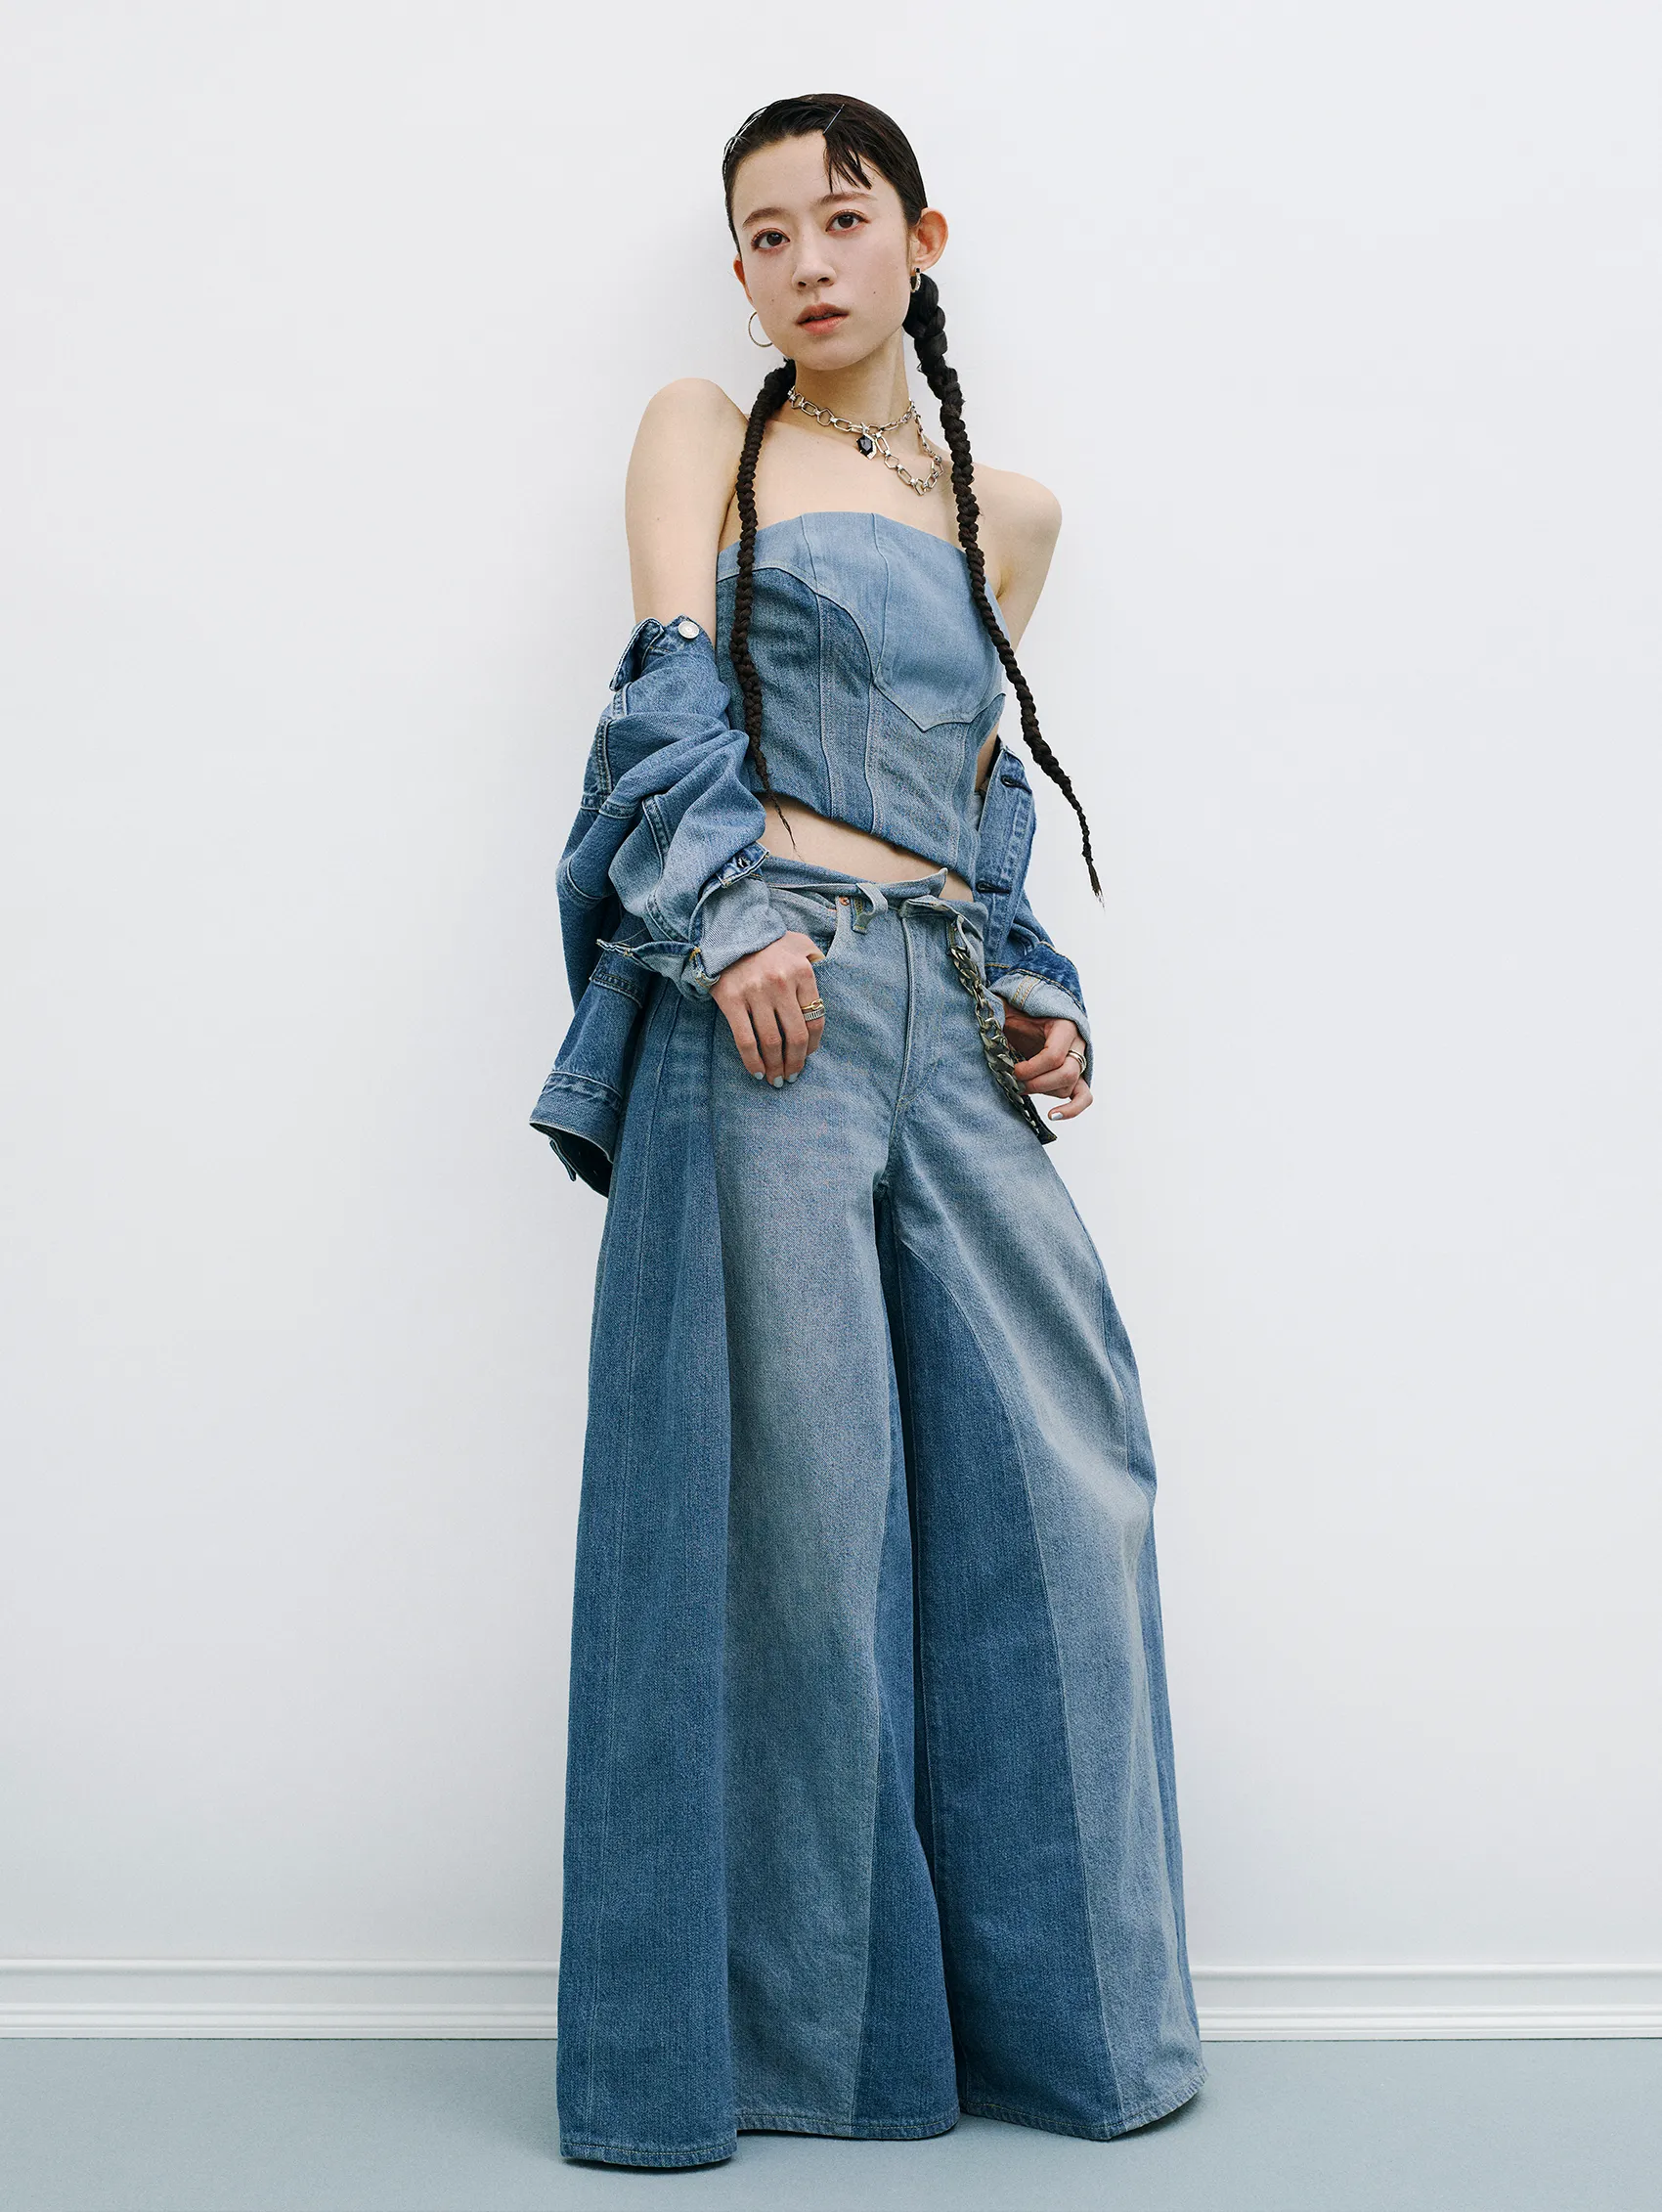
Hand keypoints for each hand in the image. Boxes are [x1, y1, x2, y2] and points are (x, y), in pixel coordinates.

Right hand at [710, 929, 826, 1084]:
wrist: (727, 931)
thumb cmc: (768, 942)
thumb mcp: (800, 943)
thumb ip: (817, 958)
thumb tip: (832, 975)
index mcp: (802, 972)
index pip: (816, 1019)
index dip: (814, 1045)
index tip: (809, 1056)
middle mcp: (781, 983)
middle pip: (795, 1036)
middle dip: (796, 1062)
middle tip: (792, 1076)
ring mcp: (755, 992)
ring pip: (771, 1042)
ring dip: (775, 1067)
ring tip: (775, 1079)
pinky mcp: (731, 1000)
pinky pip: (745, 1039)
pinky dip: (752, 1061)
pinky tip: (757, 1072)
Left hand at [1000, 1009, 1092, 1121]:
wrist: (1035, 1018)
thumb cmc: (1022, 1015)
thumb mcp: (1011, 1011)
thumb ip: (999, 1013)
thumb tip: (984, 1021)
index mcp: (1065, 1026)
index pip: (1054, 1056)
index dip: (1032, 1069)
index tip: (1013, 1070)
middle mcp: (1077, 1045)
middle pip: (1066, 1074)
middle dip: (1038, 1084)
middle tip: (1017, 1083)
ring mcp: (1079, 1062)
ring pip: (1069, 1086)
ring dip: (1044, 1091)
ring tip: (1022, 1088)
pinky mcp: (1077, 1077)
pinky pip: (1083, 1096)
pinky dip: (1071, 1109)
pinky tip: (1052, 1115)